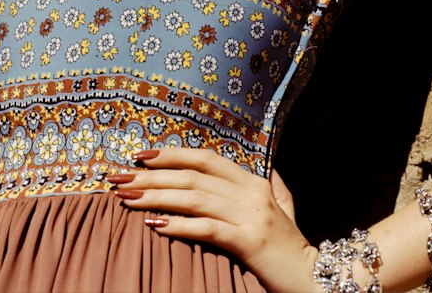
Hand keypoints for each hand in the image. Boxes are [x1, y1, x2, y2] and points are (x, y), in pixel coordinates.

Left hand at [107, 148, 318, 292]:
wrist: (312, 277)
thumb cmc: (291, 246)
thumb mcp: (285, 207)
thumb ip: (273, 186)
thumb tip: (267, 168)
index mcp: (254, 181)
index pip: (206, 159)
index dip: (172, 155)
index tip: (140, 156)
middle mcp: (251, 192)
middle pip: (192, 177)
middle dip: (151, 176)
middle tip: (118, 178)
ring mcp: (250, 215)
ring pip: (195, 198)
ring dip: (157, 197)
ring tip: (127, 198)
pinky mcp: (249, 241)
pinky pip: (208, 229)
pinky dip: (179, 225)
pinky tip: (155, 225)